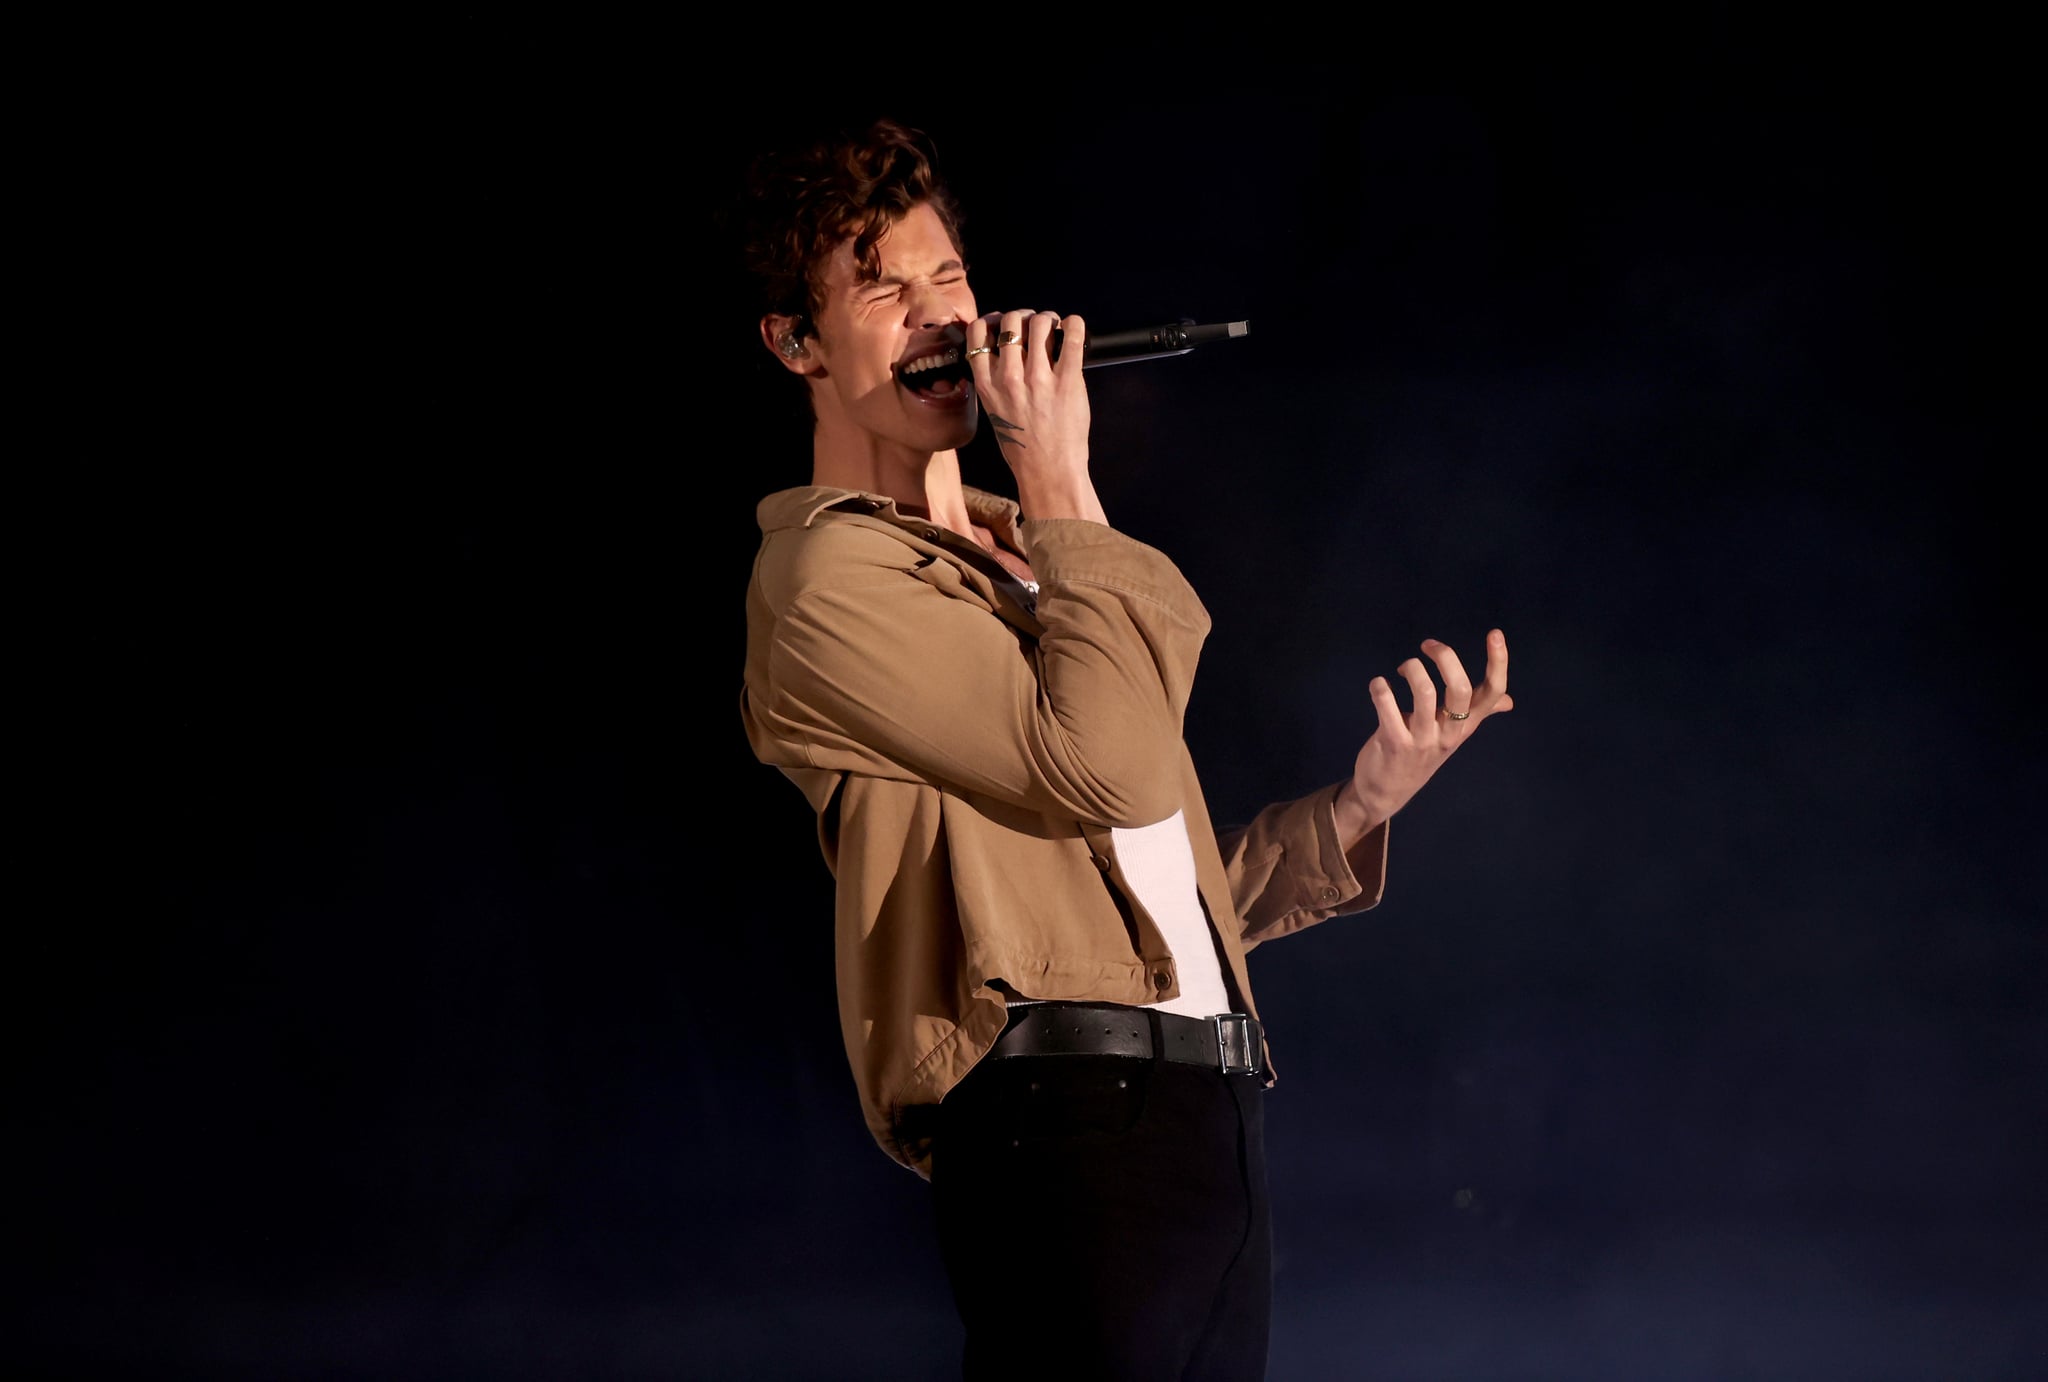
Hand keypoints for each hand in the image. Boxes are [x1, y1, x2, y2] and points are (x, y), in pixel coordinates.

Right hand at [966, 309, 1102, 522]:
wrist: (1048, 472)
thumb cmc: (1022, 448)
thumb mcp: (995, 413)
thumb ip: (995, 382)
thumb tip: (1006, 354)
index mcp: (988, 385)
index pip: (978, 334)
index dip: (991, 321)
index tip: (1003, 325)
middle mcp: (1010, 378)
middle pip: (1011, 322)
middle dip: (1024, 318)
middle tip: (1036, 326)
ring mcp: (1039, 379)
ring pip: (1040, 324)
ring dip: (1049, 320)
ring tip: (1055, 329)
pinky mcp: (1068, 382)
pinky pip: (1072, 337)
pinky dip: (1074, 325)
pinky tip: (1073, 329)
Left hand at [1335, 629, 1513, 844]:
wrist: (1386, 793)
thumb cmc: (1420, 755)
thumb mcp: (1453, 736)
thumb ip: (1478, 715)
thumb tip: (1508, 701)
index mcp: (1466, 725)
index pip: (1492, 693)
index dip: (1498, 662)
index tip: (1495, 634)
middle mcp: (1450, 732)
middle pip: (1461, 689)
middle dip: (1446, 657)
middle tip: (1428, 645)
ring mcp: (1423, 740)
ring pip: (1426, 694)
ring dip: (1413, 669)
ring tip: (1404, 668)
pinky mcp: (1394, 744)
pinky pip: (1388, 709)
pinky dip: (1381, 689)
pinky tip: (1379, 685)